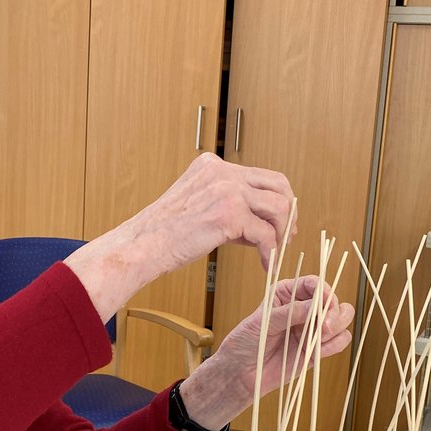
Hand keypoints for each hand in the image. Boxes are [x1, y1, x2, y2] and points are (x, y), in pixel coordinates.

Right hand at [64, 154, 295, 320]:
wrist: (141, 246)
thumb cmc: (163, 234)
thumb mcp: (198, 206)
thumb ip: (228, 205)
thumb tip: (261, 222)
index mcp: (212, 166)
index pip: (262, 176)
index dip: (278, 200)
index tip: (279, 223)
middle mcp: (221, 172)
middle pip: (279, 185)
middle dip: (289, 213)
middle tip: (286, 236)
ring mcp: (226, 190)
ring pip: (279, 207)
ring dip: (281, 233)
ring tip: (275, 252)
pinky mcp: (228, 214)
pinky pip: (265, 234)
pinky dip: (270, 252)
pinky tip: (264, 265)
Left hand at [178, 276, 354, 430]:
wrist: (241, 373)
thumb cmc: (245, 342)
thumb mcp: (264, 322)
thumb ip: (291, 313)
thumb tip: (316, 305)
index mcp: (288, 293)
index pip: (314, 284)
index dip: (324, 292)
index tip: (324, 304)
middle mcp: (303, 308)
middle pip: (333, 301)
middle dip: (334, 312)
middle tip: (323, 327)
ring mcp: (311, 328)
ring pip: (342, 320)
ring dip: (336, 328)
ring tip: (319, 339)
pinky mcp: (317, 348)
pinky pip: (339, 342)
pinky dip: (335, 344)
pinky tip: (319, 351)